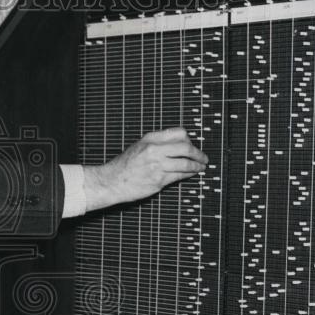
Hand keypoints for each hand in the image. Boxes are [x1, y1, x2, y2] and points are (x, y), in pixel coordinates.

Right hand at [83, 127, 207, 211]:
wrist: (111, 181)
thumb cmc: (124, 166)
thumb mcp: (139, 147)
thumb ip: (157, 144)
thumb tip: (178, 146)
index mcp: (150, 139)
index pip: (179, 133)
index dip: (189, 140)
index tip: (192, 145)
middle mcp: (154, 150)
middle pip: (186, 148)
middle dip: (198, 154)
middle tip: (203, 158)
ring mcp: (157, 165)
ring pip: (185, 163)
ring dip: (196, 166)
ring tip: (201, 167)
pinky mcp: (158, 180)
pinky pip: (179, 176)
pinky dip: (188, 175)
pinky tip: (191, 174)